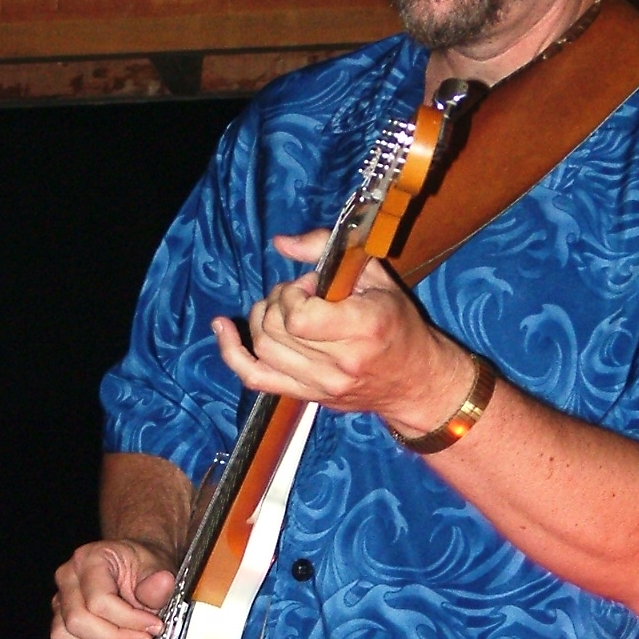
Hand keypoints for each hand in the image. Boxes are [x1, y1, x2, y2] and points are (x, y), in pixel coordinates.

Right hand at [52, 539, 175, 638]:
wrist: (135, 564)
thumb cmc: (143, 564)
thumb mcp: (158, 566)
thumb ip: (157, 582)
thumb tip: (162, 585)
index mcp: (90, 559)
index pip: (99, 599)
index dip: (128, 620)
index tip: (154, 628)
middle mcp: (69, 578)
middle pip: (77, 622)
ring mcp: (62, 601)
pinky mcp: (64, 623)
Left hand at [212, 230, 473, 432]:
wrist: (416, 381)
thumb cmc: (399, 325)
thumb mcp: (377, 277)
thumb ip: (328, 251)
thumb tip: (282, 243)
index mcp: (363, 328)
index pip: (299, 317)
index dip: (294, 293)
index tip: (313, 285)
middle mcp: (339, 363)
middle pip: (276, 330)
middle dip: (278, 301)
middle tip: (300, 294)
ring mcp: (321, 386)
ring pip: (262, 349)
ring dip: (262, 319)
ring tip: (282, 308)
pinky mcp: (307, 395)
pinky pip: (254, 377)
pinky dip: (231, 351)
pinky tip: (222, 328)